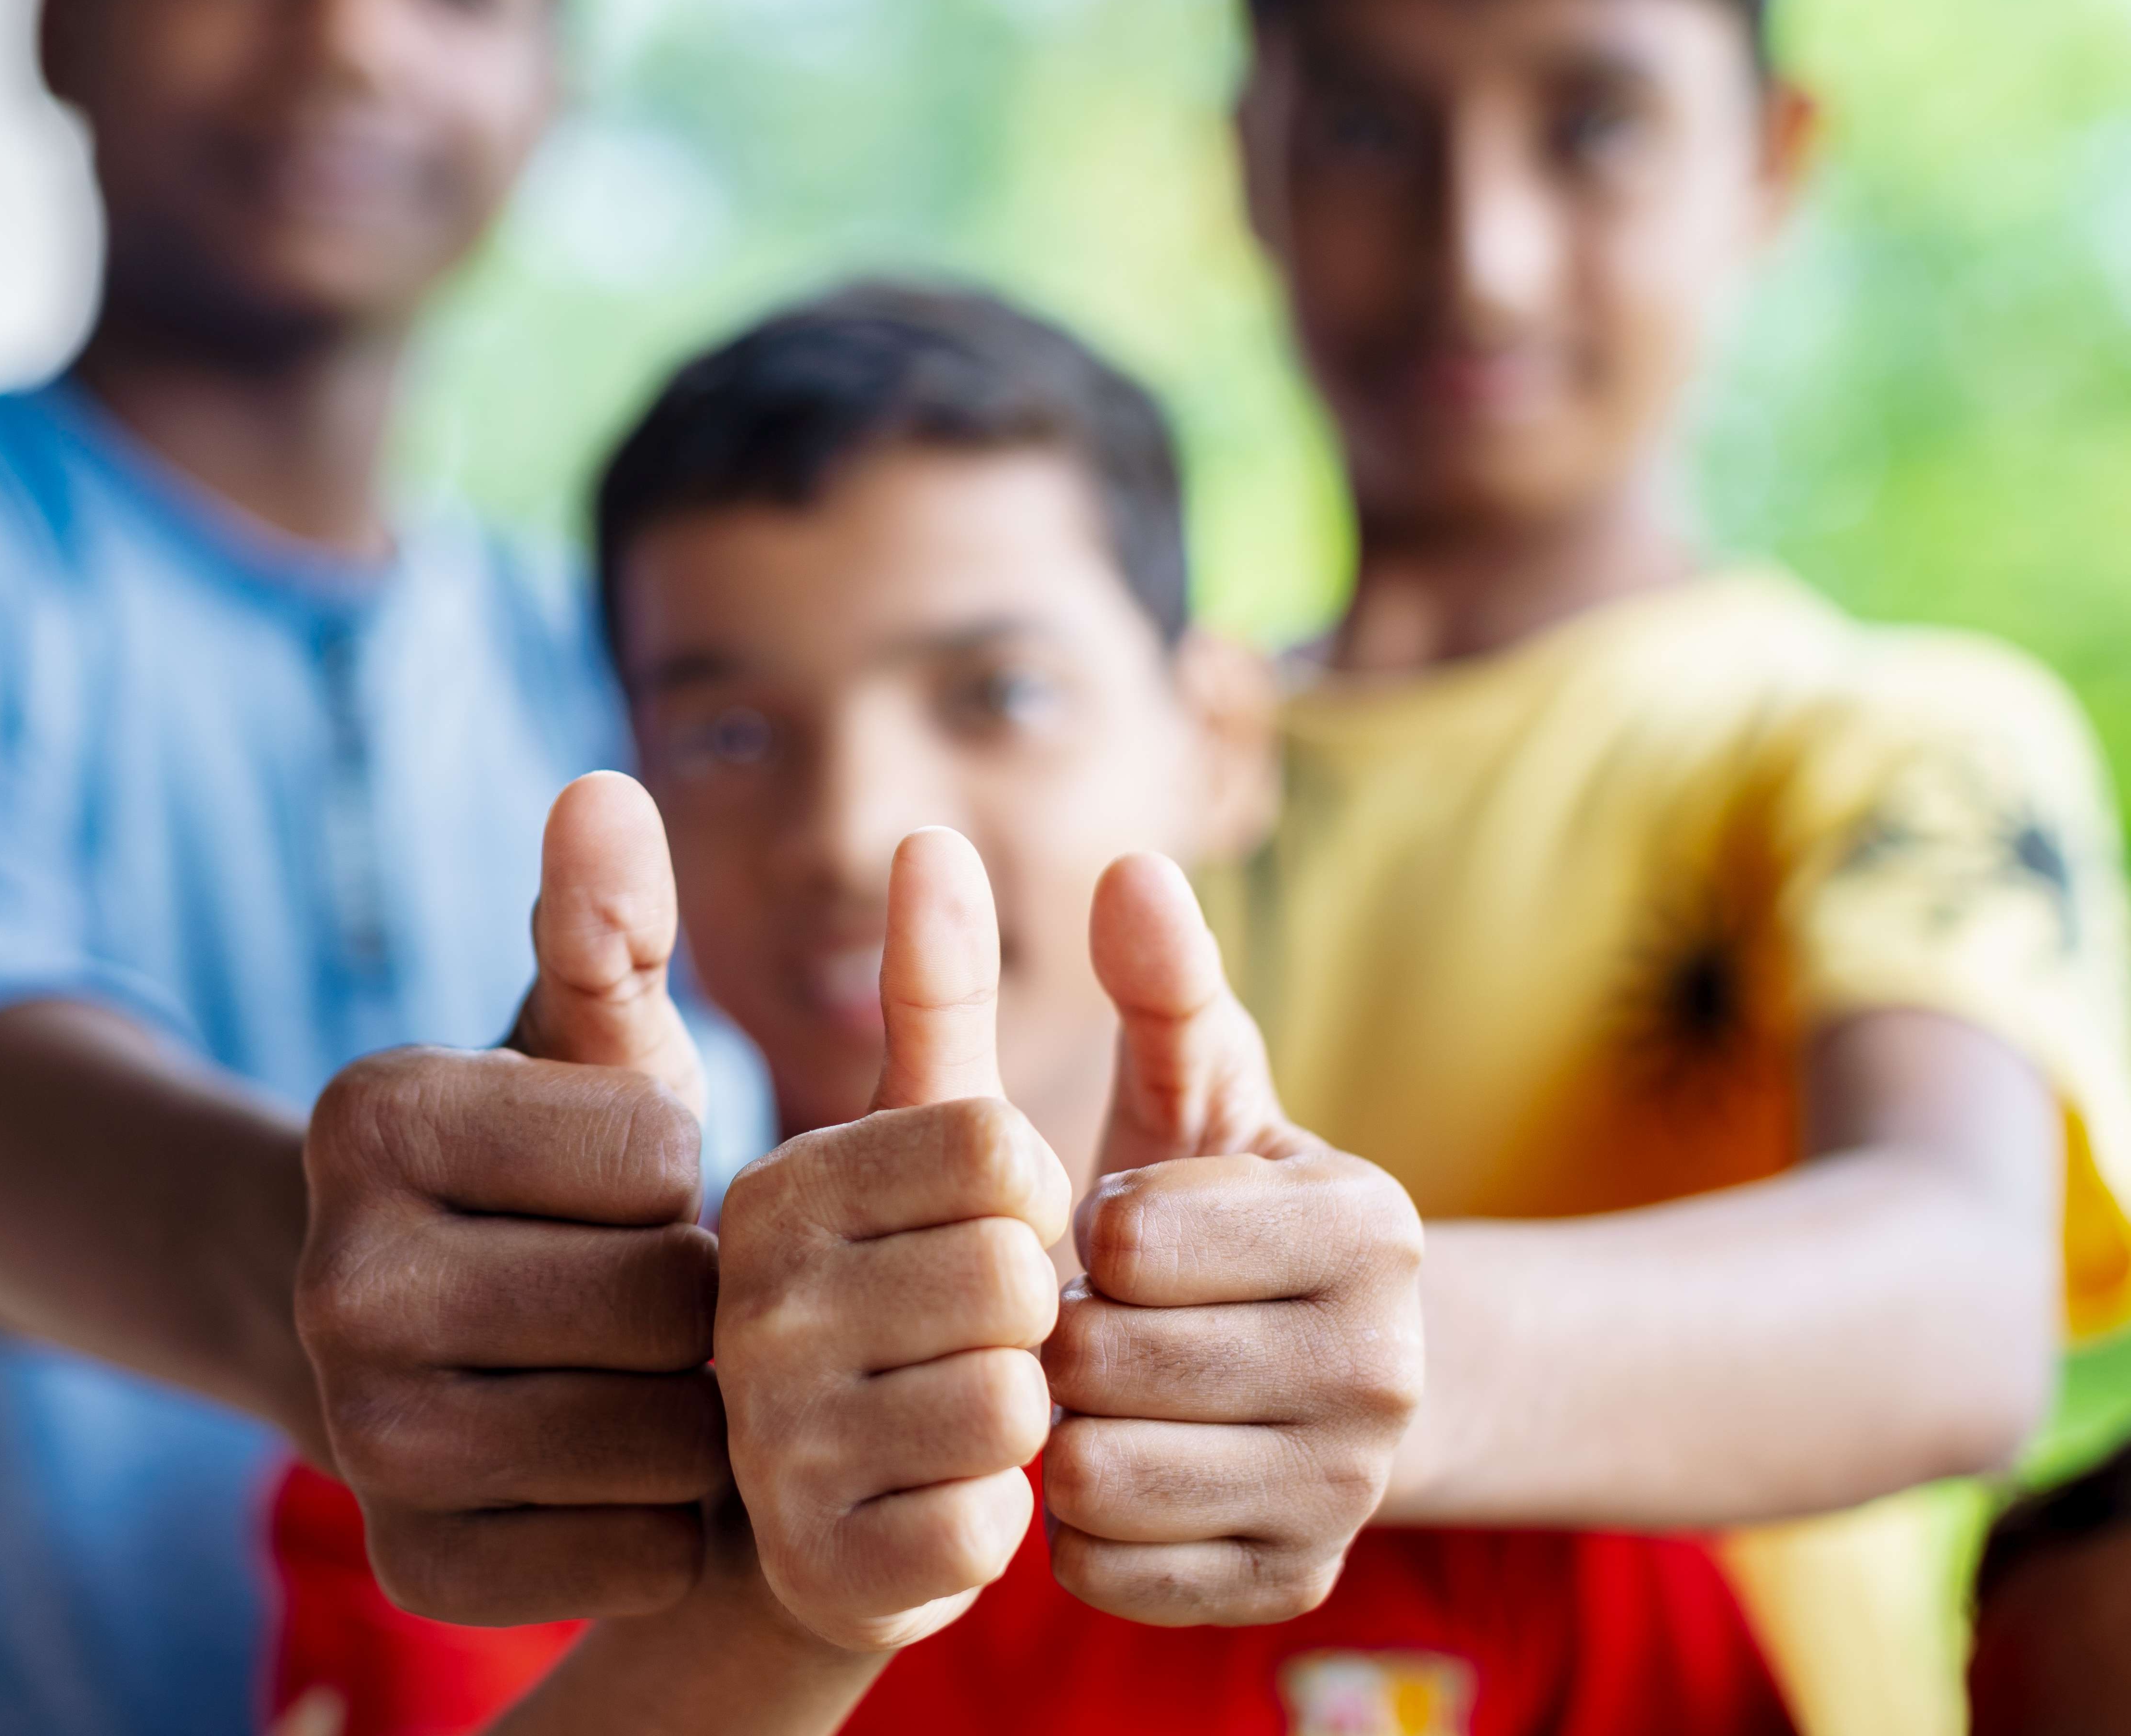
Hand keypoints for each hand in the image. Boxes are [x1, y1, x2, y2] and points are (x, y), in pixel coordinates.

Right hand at [297, 774, 726, 1626]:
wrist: (419, 1331)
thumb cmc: (537, 1163)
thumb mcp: (572, 1038)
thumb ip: (604, 927)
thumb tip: (607, 793)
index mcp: (368, 1121)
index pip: (657, 1151)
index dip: (679, 1164)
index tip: (615, 1175)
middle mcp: (334, 1281)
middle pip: (664, 1305)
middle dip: (695, 1294)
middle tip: (647, 1287)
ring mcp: (361, 1440)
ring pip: (663, 1441)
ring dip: (693, 1410)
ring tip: (642, 1371)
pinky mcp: (419, 1568)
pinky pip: (636, 1557)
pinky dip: (662, 1520)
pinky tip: (619, 1462)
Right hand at [715, 830, 1072, 1651]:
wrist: (802, 1502)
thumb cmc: (882, 1288)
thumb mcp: (905, 1134)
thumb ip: (927, 988)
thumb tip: (932, 832)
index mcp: (780, 1183)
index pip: (1000, 1149)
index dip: (1027, 1196)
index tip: (975, 1222)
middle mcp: (751, 1304)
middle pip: (1015, 1278)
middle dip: (1024, 1310)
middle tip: (960, 1330)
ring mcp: (772, 1441)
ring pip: (1012, 1407)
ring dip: (1013, 1417)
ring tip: (944, 1411)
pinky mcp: (820, 1563)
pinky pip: (989, 1526)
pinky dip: (991, 1517)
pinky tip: (933, 1500)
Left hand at [1041, 853, 1423, 1624]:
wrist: (1330, 1377)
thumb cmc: (1230, 1214)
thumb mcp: (1202, 1092)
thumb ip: (1163, 985)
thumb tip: (1129, 865)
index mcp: (1370, 1229)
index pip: (1127, 1238)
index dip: (1088, 1228)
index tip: (1117, 1226)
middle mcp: (1386, 1370)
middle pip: (1101, 1364)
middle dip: (1065, 1332)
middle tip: (1093, 1319)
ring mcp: (1345, 1495)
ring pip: (1096, 1475)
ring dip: (1067, 1431)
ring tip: (1103, 1392)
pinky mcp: (1286, 1585)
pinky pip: (1106, 1569)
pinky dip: (1082, 1528)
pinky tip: (1120, 1470)